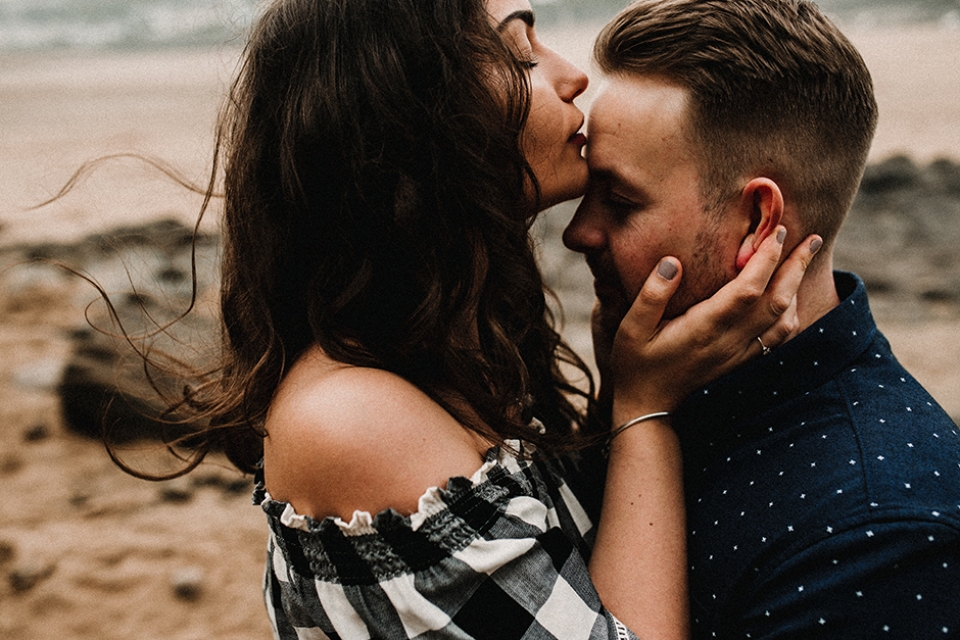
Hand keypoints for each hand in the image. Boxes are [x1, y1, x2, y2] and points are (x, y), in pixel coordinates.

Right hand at [609, 227, 821, 421]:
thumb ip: (651, 295)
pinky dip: (791, 313)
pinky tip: (790, 296)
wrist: (650, 408)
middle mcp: (728, 342)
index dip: (766, 260)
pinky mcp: (742, 363)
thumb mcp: (631, 328)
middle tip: (811, 238)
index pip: (747, 290)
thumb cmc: (636, 364)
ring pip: (784, 321)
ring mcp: (739, 355)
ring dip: (798, 288)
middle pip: (776, 302)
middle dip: (795, 267)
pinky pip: (779, 338)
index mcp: (703, 328)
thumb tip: (672, 262)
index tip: (776, 232)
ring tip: (804, 260)